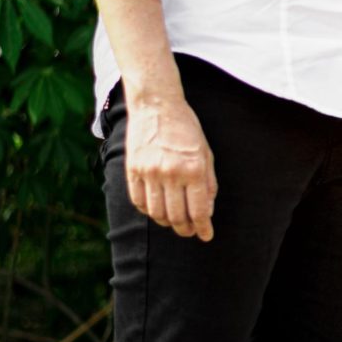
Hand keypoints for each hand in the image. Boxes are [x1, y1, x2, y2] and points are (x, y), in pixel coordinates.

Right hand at [124, 94, 218, 240]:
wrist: (157, 106)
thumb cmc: (187, 130)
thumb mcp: (206, 154)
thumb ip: (208, 184)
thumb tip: (207, 212)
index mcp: (193, 170)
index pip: (198, 210)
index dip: (203, 228)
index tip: (206, 235)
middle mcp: (170, 173)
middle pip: (176, 216)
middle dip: (186, 229)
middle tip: (190, 232)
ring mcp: (149, 172)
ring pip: (157, 212)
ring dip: (167, 223)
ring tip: (175, 223)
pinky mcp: (132, 170)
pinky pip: (138, 201)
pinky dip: (149, 211)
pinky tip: (157, 211)